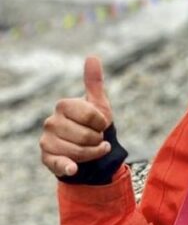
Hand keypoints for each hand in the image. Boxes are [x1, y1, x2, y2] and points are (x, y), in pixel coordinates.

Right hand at [40, 57, 113, 176]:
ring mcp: (47, 140)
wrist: (88, 148)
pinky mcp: (47, 158)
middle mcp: (51, 122)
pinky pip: (60, 164)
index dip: (103, 123)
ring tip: (94, 149)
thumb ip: (94, 82)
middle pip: (86, 136)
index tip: (102, 124)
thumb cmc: (94, 124)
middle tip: (97, 138)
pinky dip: (68, 167)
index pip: (91, 115)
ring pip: (79, 151)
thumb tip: (92, 56)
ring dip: (94, 153)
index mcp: (63, 105)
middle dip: (99, 140)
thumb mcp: (98, 104)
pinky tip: (74, 168)